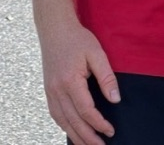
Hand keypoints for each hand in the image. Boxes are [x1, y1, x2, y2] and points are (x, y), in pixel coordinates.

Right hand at [40, 21, 120, 144]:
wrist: (55, 30)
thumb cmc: (77, 39)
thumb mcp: (97, 53)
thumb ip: (106, 77)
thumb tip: (115, 99)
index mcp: (70, 81)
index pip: (86, 110)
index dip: (98, 123)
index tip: (110, 131)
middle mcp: (57, 91)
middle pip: (73, 121)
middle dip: (87, 137)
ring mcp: (50, 92)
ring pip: (62, 122)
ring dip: (75, 136)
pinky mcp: (48, 91)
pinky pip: (56, 115)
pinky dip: (65, 126)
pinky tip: (73, 131)